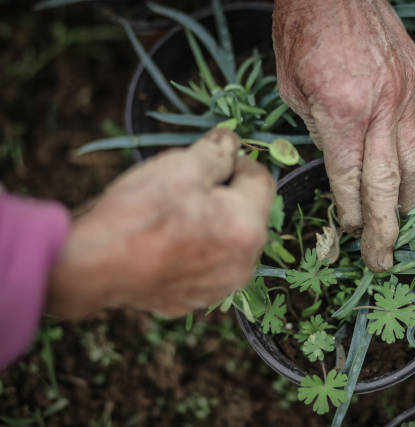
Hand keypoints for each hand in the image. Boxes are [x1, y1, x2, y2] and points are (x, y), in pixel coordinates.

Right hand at [47, 128, 275, 318]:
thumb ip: (218, 151)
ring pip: (227, 240)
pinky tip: (165, 243)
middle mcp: (245, 264)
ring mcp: (221, 287)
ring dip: (211, 222)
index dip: (237, 162)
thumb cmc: (140, 214)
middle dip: (223, 195)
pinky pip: (207, 264)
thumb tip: (233, 142)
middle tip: (185, 189)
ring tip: (172, 217)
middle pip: (246, 212)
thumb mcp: (181, 165)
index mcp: (248, 229)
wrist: (92, 267)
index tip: (211, 160)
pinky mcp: (197, 299)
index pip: (261, 180)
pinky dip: (194, 249)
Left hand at [273, 0, 414, 271]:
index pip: (349, 180)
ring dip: (410, 196)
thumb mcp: (291, 88)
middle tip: (383, 259)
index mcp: (342, 116)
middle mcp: (381, 111)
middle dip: (385, 228)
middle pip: (387, 184)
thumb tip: (336, 161)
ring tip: (402, 218)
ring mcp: (406, 95)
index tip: (348, 232)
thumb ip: (317, 130)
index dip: (349, 212)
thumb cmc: (301, 33)